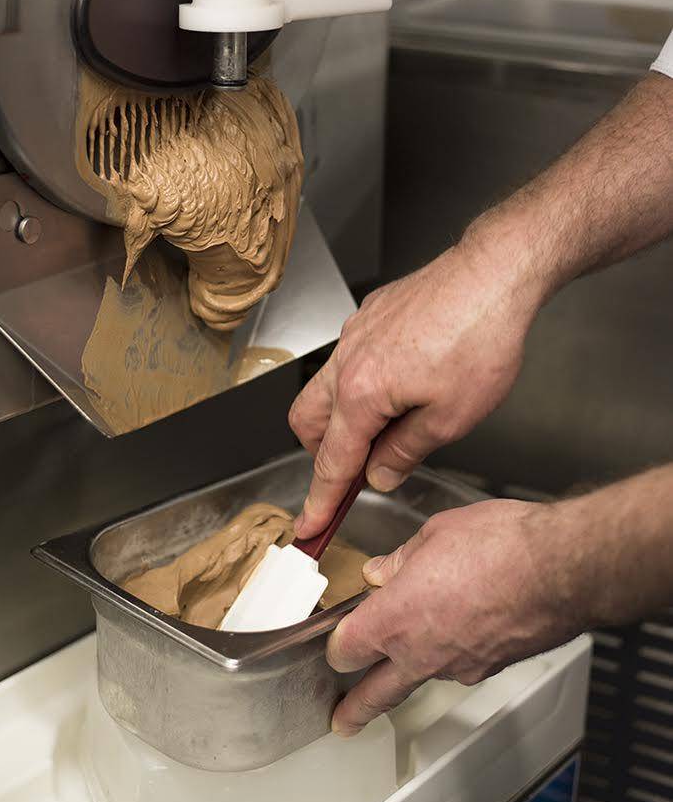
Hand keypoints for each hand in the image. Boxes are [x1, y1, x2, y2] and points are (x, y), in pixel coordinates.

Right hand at [290, 241, 541, 537]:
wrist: (493, 274)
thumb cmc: (480, 339)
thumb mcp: (450, 418)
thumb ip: (404, 452)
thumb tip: (379, 474)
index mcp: (361, 392)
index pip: (332, 461)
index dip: (321, 501)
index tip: (310, 526)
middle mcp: (347, 359)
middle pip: (308, 421)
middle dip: (322, 454)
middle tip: (355, 472)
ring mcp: (356, 332)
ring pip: (326, 386)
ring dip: (343, 417)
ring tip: (388, 429)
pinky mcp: (372, 314)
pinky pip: (350, 356)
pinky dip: (360, 382)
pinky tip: (404, 384)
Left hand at [327, 499, 581, 735]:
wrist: (563, 569)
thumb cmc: (502, 546)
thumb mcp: (436, 533)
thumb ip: (401, 560)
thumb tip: (382, 571)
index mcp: (395, 618)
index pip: (345, 648)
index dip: (337, 642)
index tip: (336, 637)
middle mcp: (422, 652)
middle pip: (375, 694)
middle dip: (354, 707)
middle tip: (342, 719)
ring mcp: (458, 666)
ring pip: (421, 676)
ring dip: (411, 666)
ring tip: (414, 644)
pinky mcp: (490, 667)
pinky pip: (458, 664)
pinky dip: (452, 651)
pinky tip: (460, 626)